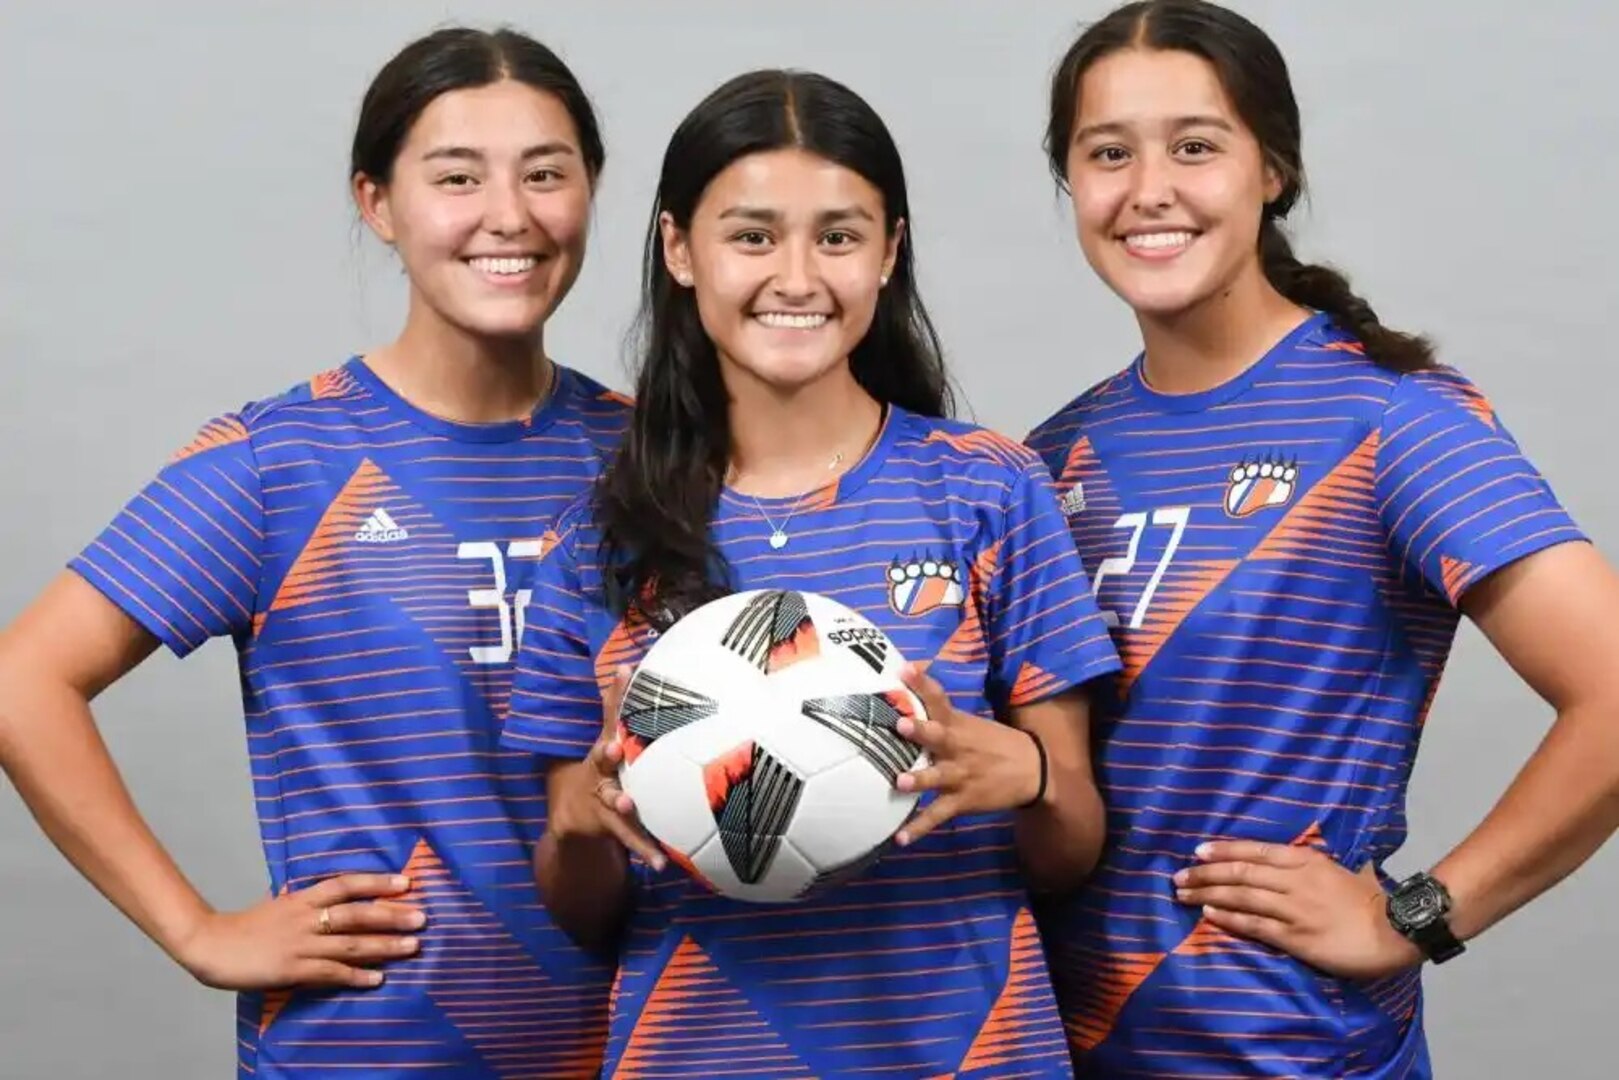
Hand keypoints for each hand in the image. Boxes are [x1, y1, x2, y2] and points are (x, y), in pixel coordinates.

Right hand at [175, 873, 423, 990]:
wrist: (209, 944)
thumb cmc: (245, 926)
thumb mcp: (279, 905)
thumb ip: (306, 902)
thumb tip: (333, 896)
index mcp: (302, 898)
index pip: (347, 884)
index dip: (378, 882)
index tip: (407, 882)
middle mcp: (306, 917)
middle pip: (357, 912)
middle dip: (392, 915)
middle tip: (423, 917)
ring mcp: (300, 944)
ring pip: (350, 943)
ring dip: (384, 945)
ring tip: (413, 946)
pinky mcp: (291, 969)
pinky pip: (330, 973)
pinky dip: (356, 976)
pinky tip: (378, 979)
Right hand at [546, 665, 665, 870]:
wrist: (573, 812)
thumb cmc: (602, 764)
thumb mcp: (606, 734)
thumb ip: (616, 704)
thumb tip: (626, 664)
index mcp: (605, 747)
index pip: (610, 715)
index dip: (614, 696)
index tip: (623, 675)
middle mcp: (601, 772)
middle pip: (602, 760)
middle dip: (606, 753)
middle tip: (612, 746)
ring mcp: (605, 800)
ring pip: (614, 802)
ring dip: (623, 804)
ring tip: (630, 806)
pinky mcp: (613, 826)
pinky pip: (633, 840)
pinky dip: (647, 851)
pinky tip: (663, 863)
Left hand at [892, 663, 1043, 846]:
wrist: (1033, 771)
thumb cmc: (993, 743)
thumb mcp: (970, 722)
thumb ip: (938, 707)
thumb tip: (908, 676)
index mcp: (958, 724)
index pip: (939, 698)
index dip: (922, 683)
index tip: (904, 669)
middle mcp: (957, 746)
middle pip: (938, 735)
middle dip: (920, 730)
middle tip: (900, 724)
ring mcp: (961, 775)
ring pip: (937, 777)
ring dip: (920, 779)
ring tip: (900, 781)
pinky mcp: (963, 801)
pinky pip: (938, 815)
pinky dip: (919, 828)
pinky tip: (901, 839)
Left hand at [1174, 840, 1422, 980]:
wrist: (1395, 929)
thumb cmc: (1370, 900)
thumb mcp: (1340, 869)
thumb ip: (1311, 866)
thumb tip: (1290, 863)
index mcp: (1305, 861)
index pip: (1255, 850)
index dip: (1223, 849)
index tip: (1198, 850)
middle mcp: (1294, 880)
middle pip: (1240, 871)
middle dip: (1205, 873)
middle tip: (1178, 875)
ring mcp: (1293, 908)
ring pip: (1242, 896)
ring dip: (1208, 893)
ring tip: (1183, 894)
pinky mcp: (1296, 936)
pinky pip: (1255, 925)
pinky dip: (1229, 917)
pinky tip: (1210, 914)